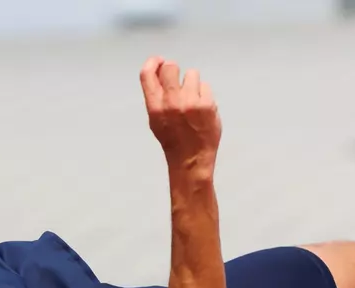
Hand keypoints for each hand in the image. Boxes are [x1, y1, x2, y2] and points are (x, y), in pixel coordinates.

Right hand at [139, 57, 220, 178]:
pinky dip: (204, 95)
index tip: (159, 61)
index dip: (153, 62)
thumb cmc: (173, 139)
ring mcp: (190, 102)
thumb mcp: (155, 119)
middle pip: (170, 67)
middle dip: (174, 70)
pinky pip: (205, 86)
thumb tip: (158, 69)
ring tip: (192, 101)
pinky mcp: (207, 104)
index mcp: (155, 107)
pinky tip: (202, 109)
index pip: (147, 74)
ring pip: (192, 74)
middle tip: (179, 82)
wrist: (191, 160)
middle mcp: (171, 102)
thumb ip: (155, 95)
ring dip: (192, 84)